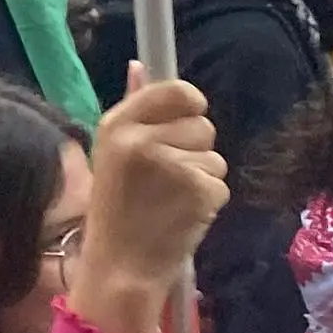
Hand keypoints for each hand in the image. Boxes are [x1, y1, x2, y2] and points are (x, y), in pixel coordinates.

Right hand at [73, 69, 227, 332]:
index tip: (182, 126)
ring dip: (202, 177)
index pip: (177, 90)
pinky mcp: (198, 191)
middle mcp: (143, 139)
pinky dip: (209, 202)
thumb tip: (140, 65)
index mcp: (117, 124)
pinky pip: (220, 184)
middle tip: (168, 178)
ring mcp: (172, 165)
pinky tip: (184, 216)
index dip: (189, 105)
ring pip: (215, 157)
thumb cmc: (115, 210)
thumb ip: (132, 108)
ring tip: (172, 200)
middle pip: (203, 124)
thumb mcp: (111, 152)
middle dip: (194, 149)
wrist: (119, 267)